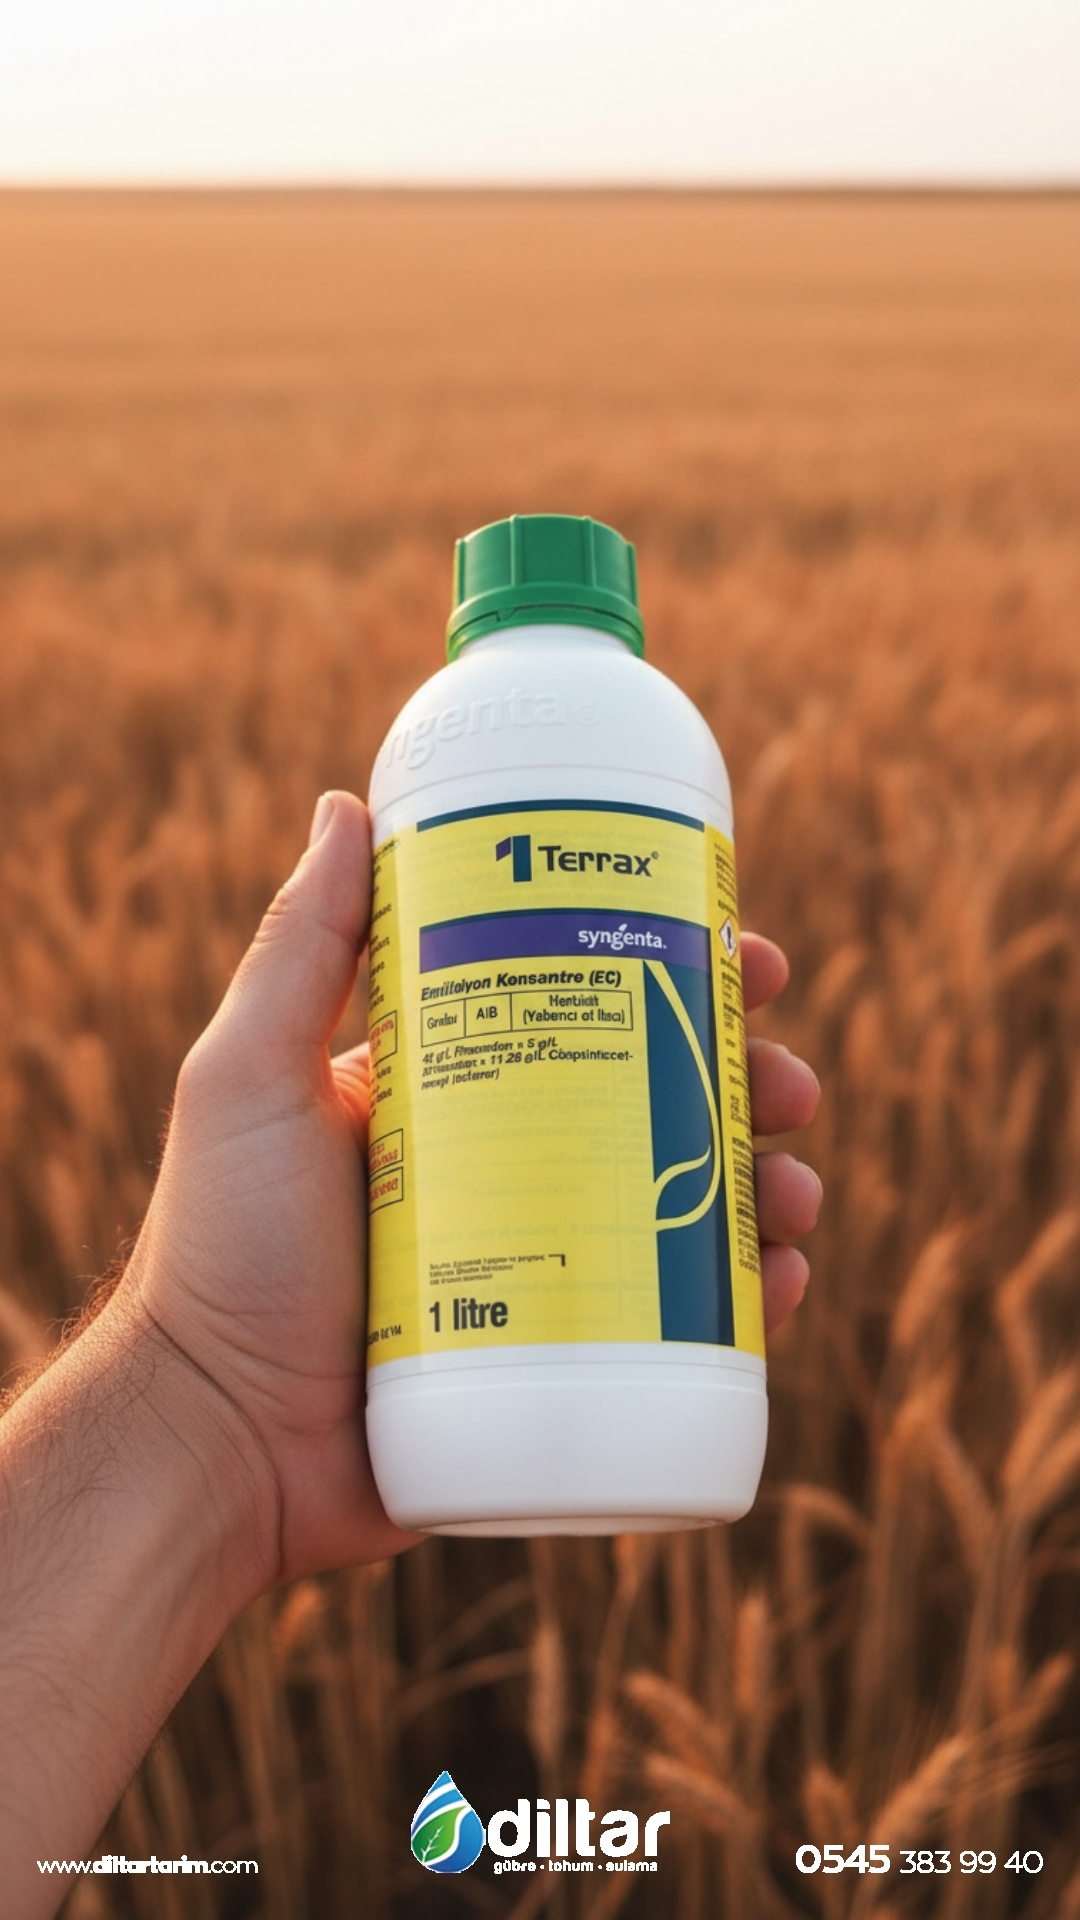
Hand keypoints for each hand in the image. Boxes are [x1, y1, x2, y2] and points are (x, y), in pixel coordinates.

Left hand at [125, 793, 820, 1590]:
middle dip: (744, 1079)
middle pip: (659, 1103)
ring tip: (796, 1189)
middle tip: (789, 1080)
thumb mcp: (249, 1077)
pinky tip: (790, 1280)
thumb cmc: (217, 1251)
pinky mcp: (563, 1364)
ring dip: (769, 1184)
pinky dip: (750, 1299)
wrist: (213, 1440)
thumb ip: (298, 949)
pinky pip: (683, 1325)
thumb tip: (347, 805)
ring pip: (689, 1209)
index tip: (744, 951)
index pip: (584, 1005)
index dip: (675, 973)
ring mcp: (543, 1272)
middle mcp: (506, 1173)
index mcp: (451, 1093)